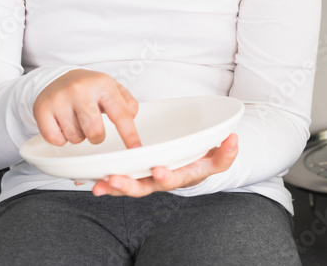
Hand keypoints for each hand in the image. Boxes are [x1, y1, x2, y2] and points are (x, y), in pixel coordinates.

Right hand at [33, 69, 140, 148]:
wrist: (58, 77)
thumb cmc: (89, 88)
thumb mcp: (112, 88)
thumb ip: (127, 103)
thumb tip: (131, 118)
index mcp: (103, 84)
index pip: (120, 114)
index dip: (129, 134)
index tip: (136, 149)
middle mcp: (80, 90)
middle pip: (94, 132)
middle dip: (97, 137)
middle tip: (93, 126)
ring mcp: (59, 98)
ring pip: (75, 138)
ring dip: (78, 136)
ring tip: (76, 120)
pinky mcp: (41, 108)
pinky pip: (56, 139)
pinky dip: (61, 138)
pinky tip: (62, 123)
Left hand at [91, 134, 237, 196]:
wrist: (196, 163)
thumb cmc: (207, 157)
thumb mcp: (220, 156)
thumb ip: (227, 152)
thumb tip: (234, 139)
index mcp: (184, 176)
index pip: (175, 178)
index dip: (166, 176)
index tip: (159, 171)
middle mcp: (164, 180)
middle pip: (146, 187)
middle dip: (129, 185)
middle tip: (115, 180)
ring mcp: (150, 178)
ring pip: (130, 185)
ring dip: (114, 186)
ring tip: (99, 184)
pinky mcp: (139, 173)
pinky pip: (122, 179)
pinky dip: (108, 181)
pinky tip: (92, 178)